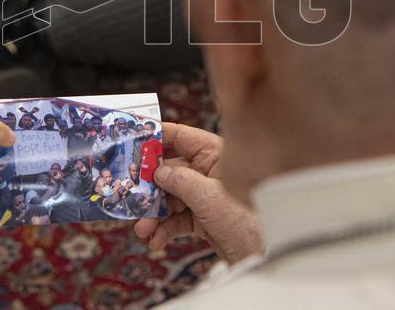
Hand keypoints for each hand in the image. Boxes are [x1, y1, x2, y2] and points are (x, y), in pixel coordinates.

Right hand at [133, 123, 262, 263]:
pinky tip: (156, 241)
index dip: (156, 137)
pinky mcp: (203, 217)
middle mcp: (208, 172)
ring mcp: (205, 195)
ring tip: (143, 230)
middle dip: (149, 188)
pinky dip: (164, 229)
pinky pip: (176, 219)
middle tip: (131, 198)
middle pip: (169, 171)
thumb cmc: (249, 221)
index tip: (132, 141)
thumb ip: (180, 180)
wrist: (264, 257)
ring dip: (153, 215)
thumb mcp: (209, 197)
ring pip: (169, 198)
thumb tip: (157, 172)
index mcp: (215, 155)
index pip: (181, 136)